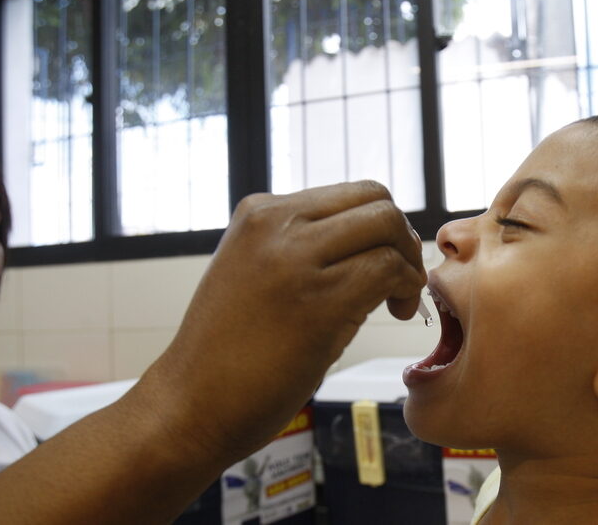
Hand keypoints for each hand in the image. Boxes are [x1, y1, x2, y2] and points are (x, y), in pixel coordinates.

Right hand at [136, 181, 426, 461]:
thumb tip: (371, 242)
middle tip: (401, 280)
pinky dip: (406, 288)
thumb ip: (301, 247)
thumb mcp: (255, 272)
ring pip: (387, 228)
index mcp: (260, 213)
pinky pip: (386, 270)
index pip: (352, 194)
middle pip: (376, 200)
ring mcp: (295, 260)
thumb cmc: (229, 351)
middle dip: (402, 238)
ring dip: (408, 265)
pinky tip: (396, 312)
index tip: (386, 262)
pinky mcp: (317, 301)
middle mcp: (276, 224)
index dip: (384, 226)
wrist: (189, 404)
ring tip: (398, 302)